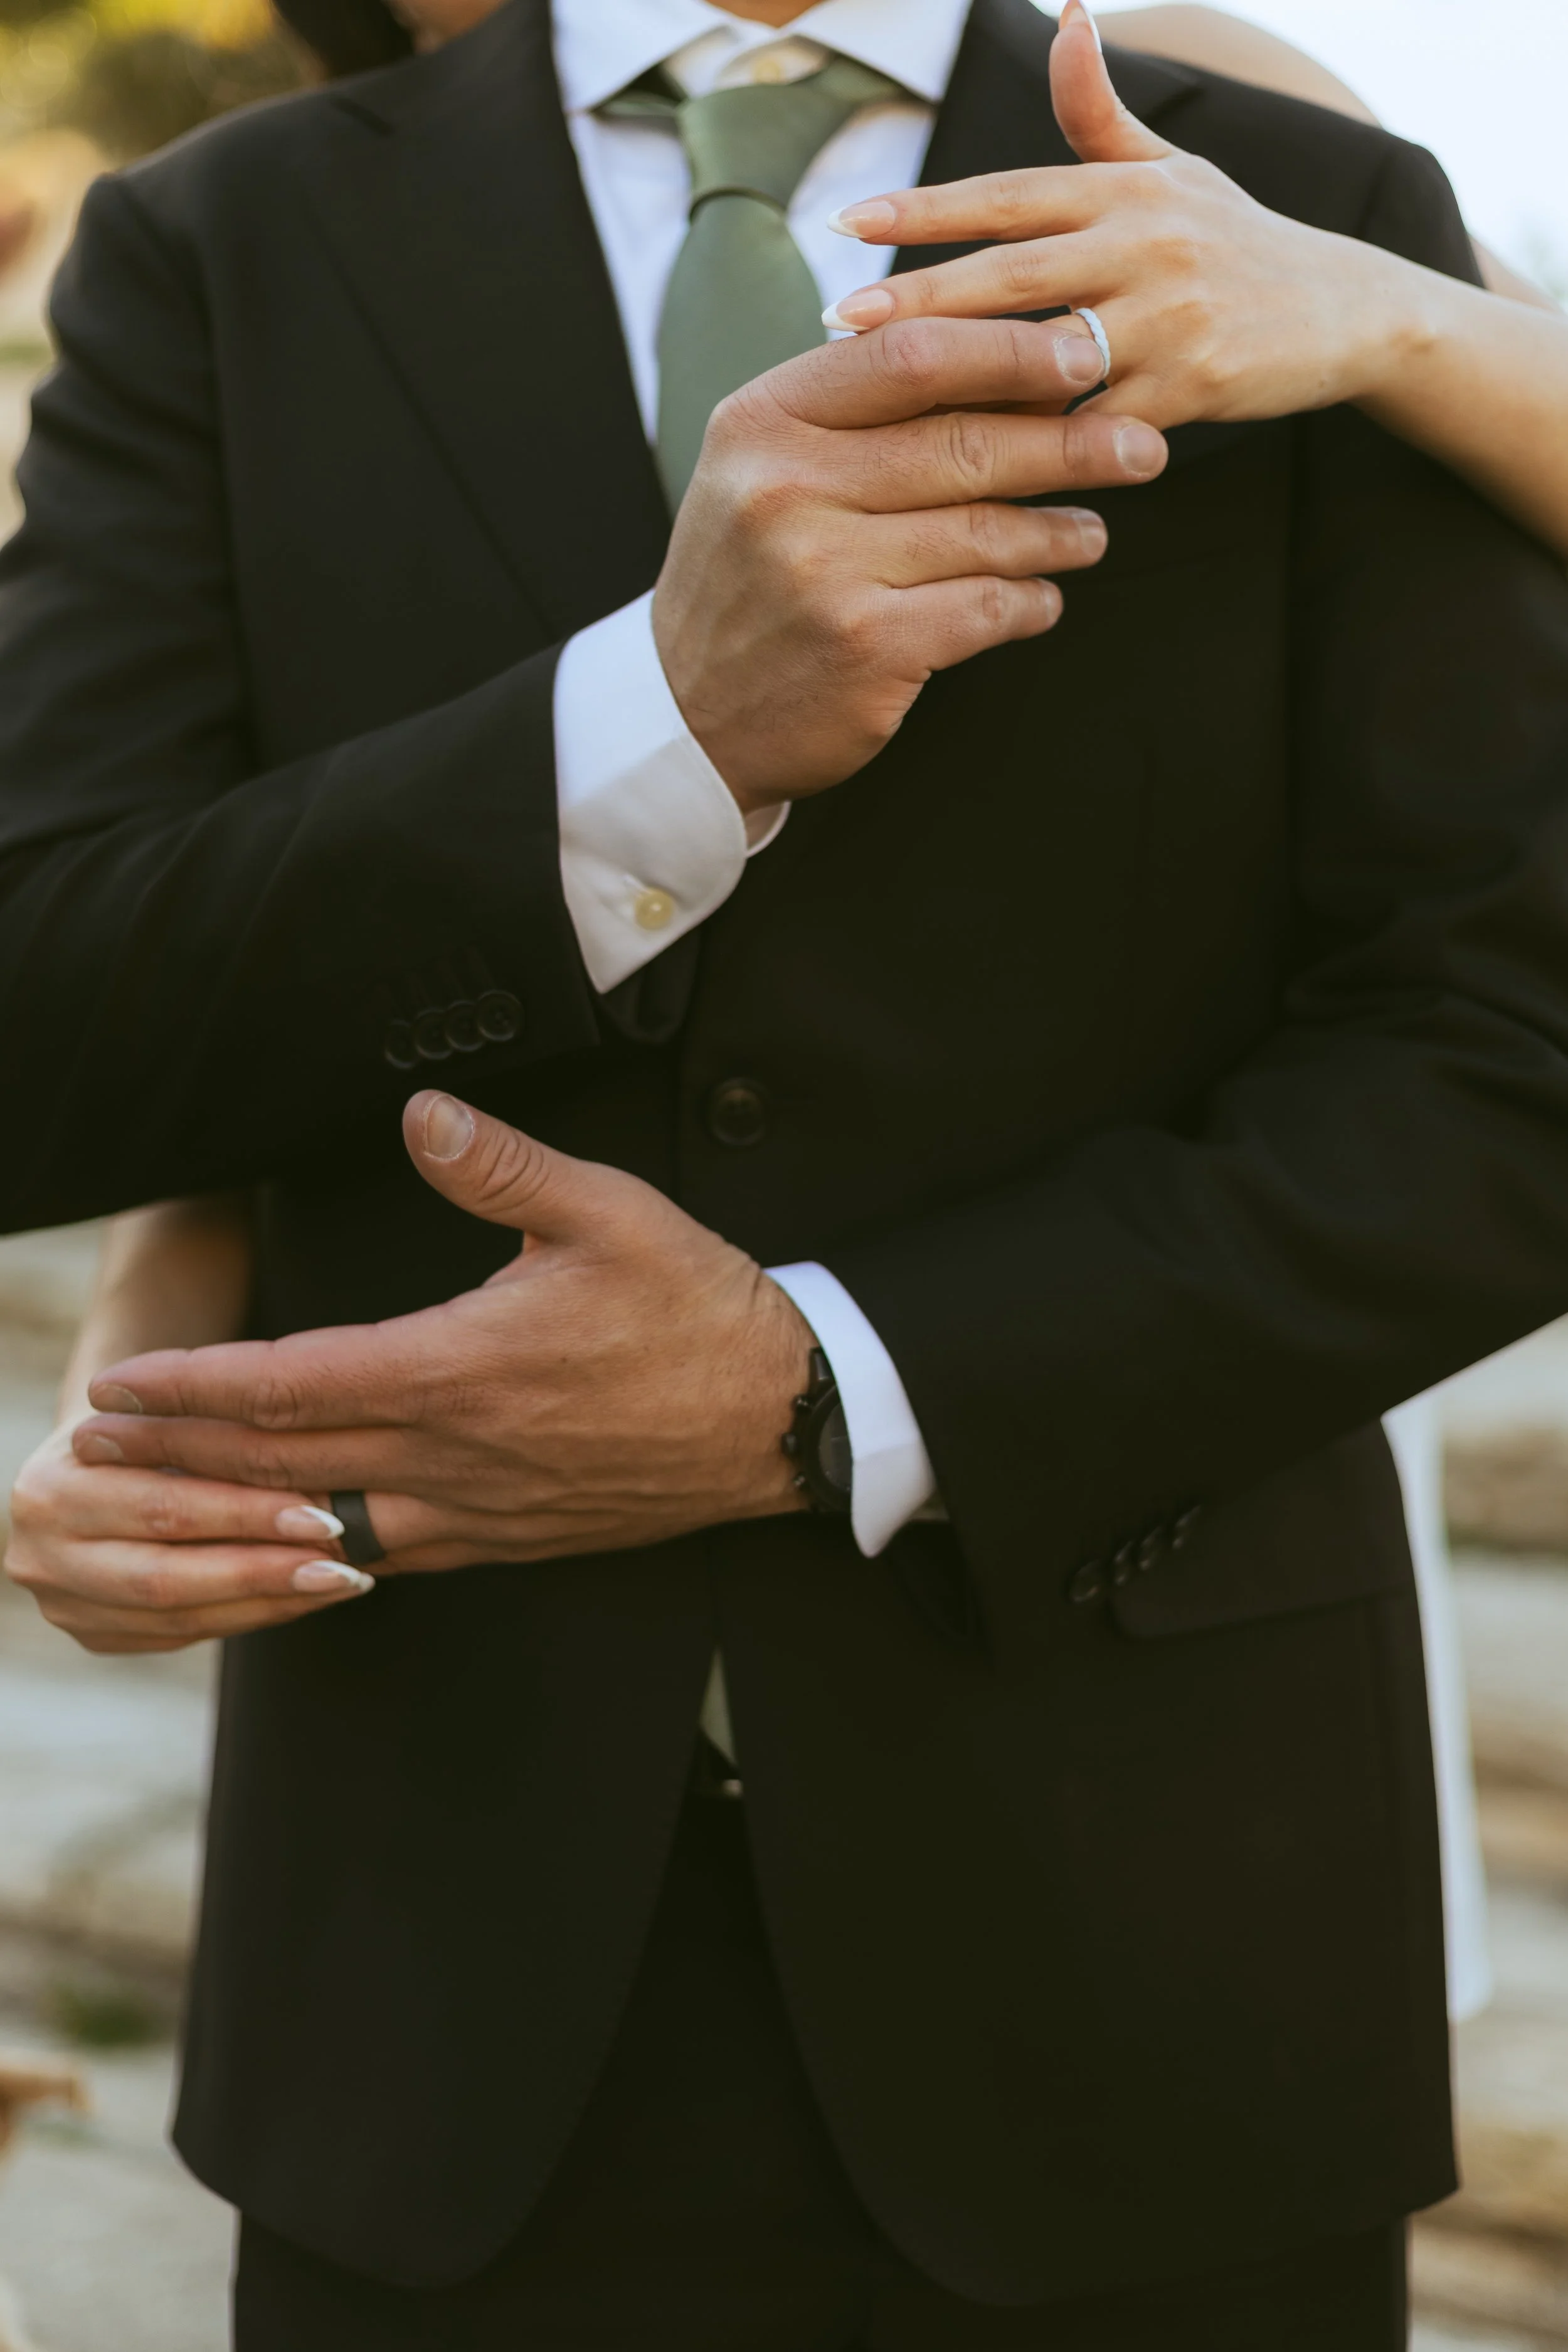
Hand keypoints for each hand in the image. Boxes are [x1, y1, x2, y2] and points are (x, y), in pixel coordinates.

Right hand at [5, 1421, 373, 1653]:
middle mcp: (42, 1554)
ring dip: (268, 1602)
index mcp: (52, 1489)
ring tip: (340, 1583)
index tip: (324, 1514)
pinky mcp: (93, 1635)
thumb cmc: (147, 1424)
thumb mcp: (165, 1418)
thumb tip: (318, 1483)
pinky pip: (182, 1635)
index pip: (164, 1508)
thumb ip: (213, 1446)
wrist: (95, 1457)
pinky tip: (303, 1598)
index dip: (247, 1515)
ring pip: (179, 1616)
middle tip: (341, 1565)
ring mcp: (62, 1605)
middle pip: (168, 1576)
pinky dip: (250, 1616)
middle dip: (263, 1571)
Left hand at [71, 1093, 816, 1571]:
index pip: (292, 1384)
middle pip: (282, 1462)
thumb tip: (422, 1114)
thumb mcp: (611, 1211)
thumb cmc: (699, 1309)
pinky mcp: (509, 1539)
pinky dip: (319, 1545)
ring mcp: (479, 1509)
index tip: (120, 1385)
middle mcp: (454, 1453)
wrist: (783, 1419)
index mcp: (462, 1368)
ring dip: (234, 1507)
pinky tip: (291, 1532)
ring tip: (162, 1491)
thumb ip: (503, 1165)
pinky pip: (390, 1554)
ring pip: (324, 1521)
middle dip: (176, 1452)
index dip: (193, 1387)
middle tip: (95, 1440)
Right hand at [654, 310, 1166, 815]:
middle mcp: (789, 487)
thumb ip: (858, 412)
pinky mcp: (866, 648)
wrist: (686, 712)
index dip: (1012, 351)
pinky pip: (986, 607)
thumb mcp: (768, 468)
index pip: (911, 356)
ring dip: (1060, 531)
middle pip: (965, 441)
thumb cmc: (749, 577)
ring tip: (1093, 532)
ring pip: (988, 529)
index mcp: (767, 420)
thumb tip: (1007, 361)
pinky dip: (1030, 601)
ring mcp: (825, 570)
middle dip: (1072, 443)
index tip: (1084, 357)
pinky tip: (1044, 598)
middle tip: (1142, 445)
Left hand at [819, 0, 1424, 439]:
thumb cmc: (1236, 242)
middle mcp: (1146, 244)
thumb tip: (1062, 16)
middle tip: (840, 321)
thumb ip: (1099, 115)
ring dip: (967, 379)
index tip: (849, 226)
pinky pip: (1095, 422)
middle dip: (921, 298)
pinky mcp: (1194, 386)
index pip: (1008, 195)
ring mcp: (1172, 317)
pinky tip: (972, 466)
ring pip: (1048, 353)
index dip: (926, 211)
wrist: (1347, 311)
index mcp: (1126, 190)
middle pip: (1012, 273)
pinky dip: (1039, 443)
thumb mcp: (1173, 169)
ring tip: (887, 401)